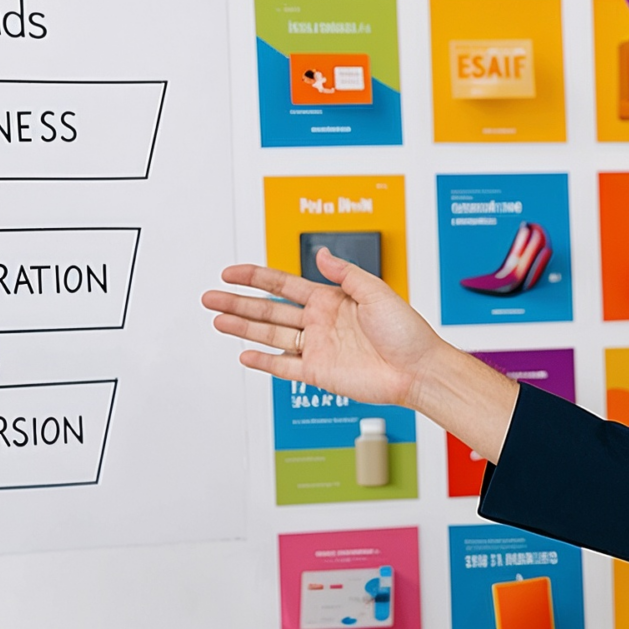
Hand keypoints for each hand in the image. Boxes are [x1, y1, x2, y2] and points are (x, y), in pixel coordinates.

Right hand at [202, 251, 519, 457]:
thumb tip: (322, 254)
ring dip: (243, 328)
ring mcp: (318, 349)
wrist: (419, 370)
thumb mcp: (376, 292)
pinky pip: (285, 367)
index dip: (256, 278)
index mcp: (331, 300)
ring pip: (271, 336)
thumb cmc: (407, 332)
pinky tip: (244, 354)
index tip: (230, 272)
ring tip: (217, 320)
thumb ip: (345, 274)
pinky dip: (264, 362)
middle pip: (269, 310)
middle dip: (238, 302)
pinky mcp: (320, 374)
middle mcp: (321, 323)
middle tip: (209, 296)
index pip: (284, 285)